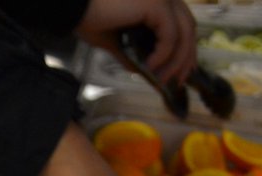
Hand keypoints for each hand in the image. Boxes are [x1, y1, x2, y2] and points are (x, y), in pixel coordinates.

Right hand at [76, 0, 197, 83]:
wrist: (72, 8)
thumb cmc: (88, 18)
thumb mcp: (113, 41)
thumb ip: (130, 53)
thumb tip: (139, 69)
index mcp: (155, 3)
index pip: (181, 27)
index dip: (184, 50)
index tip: (178, 73)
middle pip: (188, 30)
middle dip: (186, 58)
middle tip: (177, 82)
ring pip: (184, 33)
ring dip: (176, 60)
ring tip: (162, 79)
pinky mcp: (156, 4)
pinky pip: (170, 36)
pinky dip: (163, 55)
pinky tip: (150, 67)